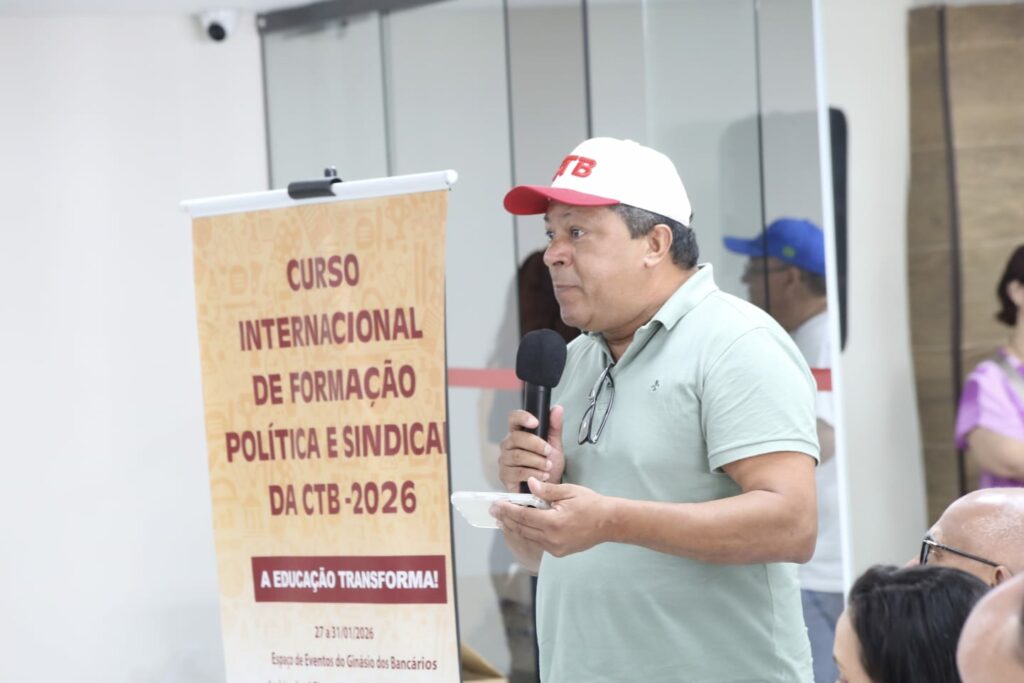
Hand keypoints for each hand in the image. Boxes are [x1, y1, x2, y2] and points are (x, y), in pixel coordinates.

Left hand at [491, 477, 612, 557]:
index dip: (508, 510)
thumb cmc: (591, 504)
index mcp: (553, 523)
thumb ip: (547, 490)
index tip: (497, 503)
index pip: (523, 516)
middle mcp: (552, 539)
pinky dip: (527, 533)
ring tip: (502, 518)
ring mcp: (555, 548)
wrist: (609, 523)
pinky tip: (520, 526)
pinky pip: (537, 542)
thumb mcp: (569, 492)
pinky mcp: (558, 552)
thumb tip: (530, 484)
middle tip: (493, 510)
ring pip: (528, 537)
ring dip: (514, 527)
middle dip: (506, 519)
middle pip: (522, 529)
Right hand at [498, 406, 564, 491]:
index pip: (513, 418)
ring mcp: (504, 460)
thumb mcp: (555, 445)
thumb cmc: (548, 465)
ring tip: (548, 466)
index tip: (536, 422)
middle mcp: (507, 444)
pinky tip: (542, 476)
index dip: (522, 417)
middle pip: (516, 438)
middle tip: (549, 452)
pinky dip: (533, 474)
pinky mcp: (505, 476)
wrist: (548, 489)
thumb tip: (557, 408)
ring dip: (536, 461)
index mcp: (518, 432)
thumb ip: (555, 427)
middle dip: (536, 445)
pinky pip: (517, 472)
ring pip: (517, 456)